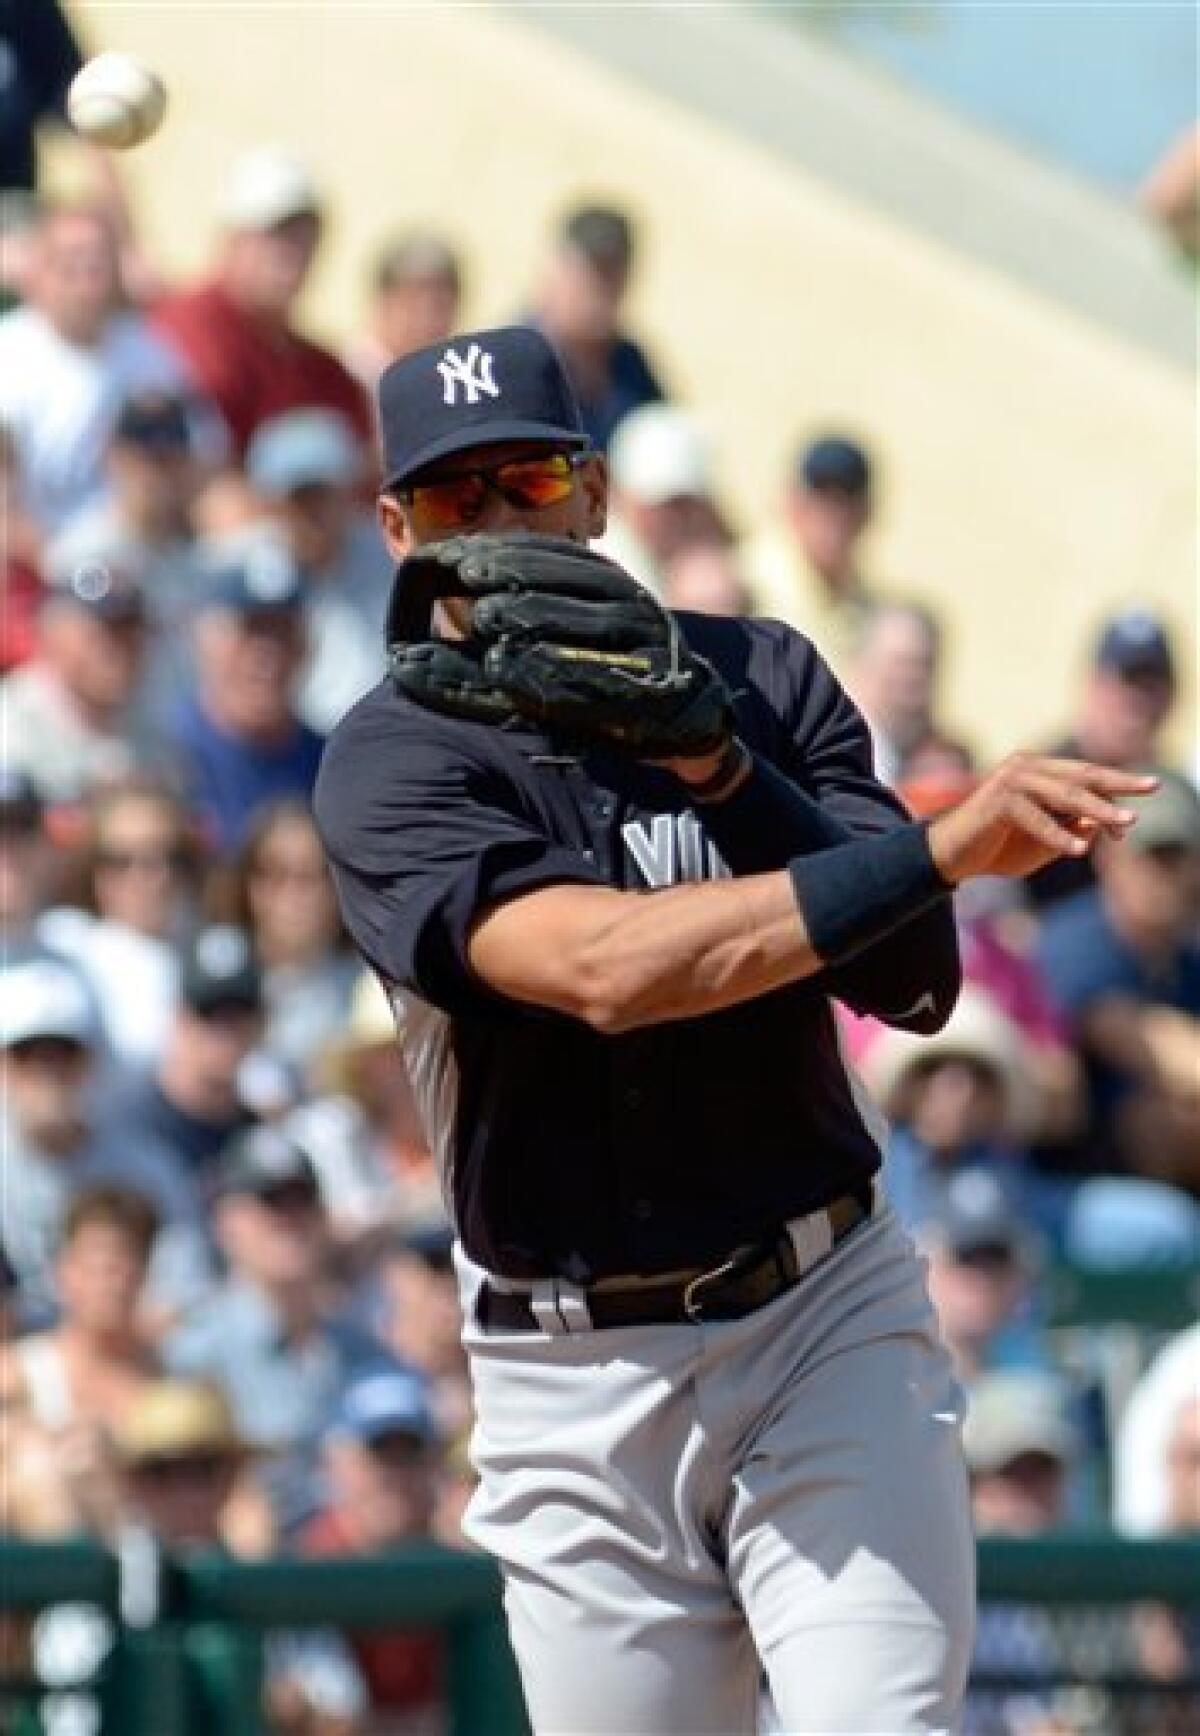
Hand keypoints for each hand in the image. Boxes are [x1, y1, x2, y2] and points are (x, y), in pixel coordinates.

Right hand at [927, 754, 1156, 883]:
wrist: (949, 855)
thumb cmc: (996, 848)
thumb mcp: (1043, 842)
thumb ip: (1070, 828)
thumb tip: (1099, 822)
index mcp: (1038, 771)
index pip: (1086, 775)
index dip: (1115, 790)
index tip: (1139, 808)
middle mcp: (1026, 767)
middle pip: (1083, 775)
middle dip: (1119, 784)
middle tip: (1151, 788)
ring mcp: (1011, 780)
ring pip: (1065, 794)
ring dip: (1098, 810)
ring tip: (1124, 826)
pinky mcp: (998, 800)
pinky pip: (1036, 819)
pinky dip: (1057, 835)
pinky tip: (1078, 848)